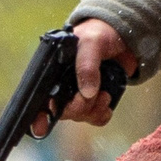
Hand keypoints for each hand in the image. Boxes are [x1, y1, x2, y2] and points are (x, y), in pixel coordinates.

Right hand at [33, 18, 138, 134]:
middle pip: (60, 111)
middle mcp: (61, 85)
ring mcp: (78, 93)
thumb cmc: (99, 34)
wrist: (123, 36)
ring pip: (78, 116)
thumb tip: (87, 94)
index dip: (37, 114)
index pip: (39, 97)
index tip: (41, 127)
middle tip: (93, 96)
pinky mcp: (95, 100)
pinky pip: (94, 118)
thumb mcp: (91, 43)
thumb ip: (87, 65)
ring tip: (105, 94)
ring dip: (92, 110)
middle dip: (78, 107)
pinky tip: (107, 104)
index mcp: (53, 71)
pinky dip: (101, 115)